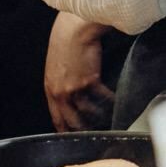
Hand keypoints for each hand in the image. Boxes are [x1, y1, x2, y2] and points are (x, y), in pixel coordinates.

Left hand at [45, 12, 115, 130]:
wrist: (73, 30)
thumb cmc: (64, 42)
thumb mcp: (55, 66)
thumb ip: (60, 82)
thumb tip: (68, 93)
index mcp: (50, 89)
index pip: (55, 116)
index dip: (63, 128)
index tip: (69, 134)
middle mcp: (61, 92)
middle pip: (71, 119)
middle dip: (81, 129)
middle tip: (90, 136)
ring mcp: (75, 88)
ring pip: (88, 111)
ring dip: (98, 116)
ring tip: (107, 118)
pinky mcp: (90, 81)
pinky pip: (102, 97)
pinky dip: (110, 100)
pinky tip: (115, 101)